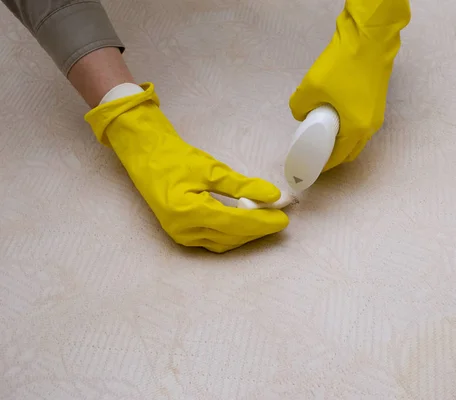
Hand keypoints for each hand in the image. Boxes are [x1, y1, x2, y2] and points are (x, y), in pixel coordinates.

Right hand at [85, 83, 288, 252]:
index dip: (262, 221)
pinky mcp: (182, 235)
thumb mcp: (212, 168)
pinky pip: (214, 241)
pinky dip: (234, 234)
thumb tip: (273, 196)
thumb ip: (243, 185)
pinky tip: (247, 223)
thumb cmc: (175, 158)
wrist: (146, 156)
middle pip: (232, 236)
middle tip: (280, 217)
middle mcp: (183, 229)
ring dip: (247, 234)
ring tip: (267, 220)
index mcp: (187, 211)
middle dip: (258, 229)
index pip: (235, 222)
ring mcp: (181, 235)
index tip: (284, 218)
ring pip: (224, 242)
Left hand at [289, 0, 410, 170]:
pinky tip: (335, 119)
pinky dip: (349, 128)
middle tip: (315, 152)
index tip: (311, 167)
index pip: (338, 157)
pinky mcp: (377, 103)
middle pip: (350, 151)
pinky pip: (361, 124)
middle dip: (333, 155)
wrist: (369, 39)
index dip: (323, 165)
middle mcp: (370, 126)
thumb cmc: (343, 65)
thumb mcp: (310, 86)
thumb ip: (299, 105)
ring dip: (341, 141)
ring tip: (322, 135)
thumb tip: (299, 112)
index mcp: (357, 129)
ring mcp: (377, 115)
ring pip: (357, 138)